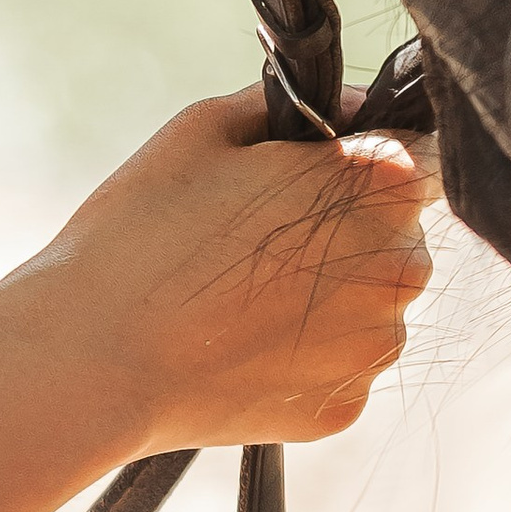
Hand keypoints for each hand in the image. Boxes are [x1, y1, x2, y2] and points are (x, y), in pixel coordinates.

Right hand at [5, 85, 434, 457]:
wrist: (95, 354)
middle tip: (254, 230)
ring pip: (371, 301)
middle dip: (345, 225)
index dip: (360, 158)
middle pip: (396, 233)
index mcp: (375, 183)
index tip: (306, 170)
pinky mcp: (349, 405)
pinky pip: (339, 361)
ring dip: (328, 291)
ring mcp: (377, 345)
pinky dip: (301, 350)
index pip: (416, 155)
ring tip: (237, 292)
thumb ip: (293, 106)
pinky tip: (235, 341)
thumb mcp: (204, 129)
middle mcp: (400, 266)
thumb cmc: (141, 227)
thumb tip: (352, 110)